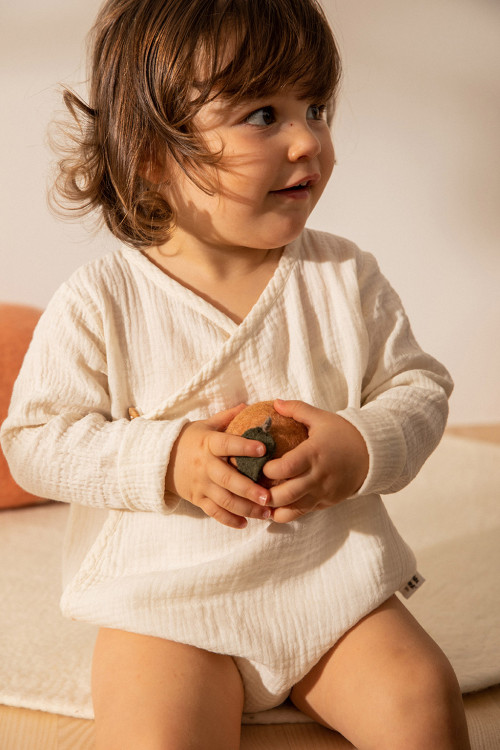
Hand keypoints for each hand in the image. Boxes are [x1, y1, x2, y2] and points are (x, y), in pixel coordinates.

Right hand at [165, 404, 271, 528]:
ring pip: (224, 500)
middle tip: (268, 497)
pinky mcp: (197, 499)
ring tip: (266, 513)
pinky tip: (245, 523)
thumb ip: (227, 417)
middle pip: (228, 480)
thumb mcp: (205, 425)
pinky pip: (213, 512)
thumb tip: (249, 405)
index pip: (227, 444)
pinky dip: (229, 520)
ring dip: (245, 508)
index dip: (244, 446)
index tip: (264, 448)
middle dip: (249, 490)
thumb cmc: (189, 440)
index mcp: (208, 443)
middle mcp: (204, 465)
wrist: (160, 460)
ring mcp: (200, 484)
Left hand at [263, 400, 368, 523]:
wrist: (372, 454)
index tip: (260, 465)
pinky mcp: (326, 503)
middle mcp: (317, 476)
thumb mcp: (321, 418)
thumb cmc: (343, 434)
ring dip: (272, 508)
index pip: (285, 468)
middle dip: (264, 494)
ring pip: (292, 510)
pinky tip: (273, 508)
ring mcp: (322, 492)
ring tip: (259, 501)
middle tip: (253, 486)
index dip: (268, 470)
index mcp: (314, 454)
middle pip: (285, 494)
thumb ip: (297, 410)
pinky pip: (302, 514)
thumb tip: (275, 402)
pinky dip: (286, 513)